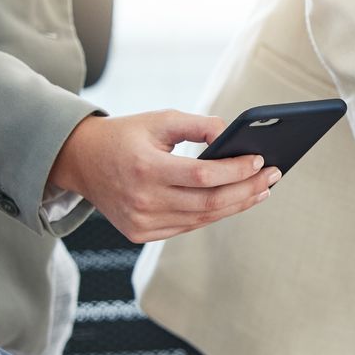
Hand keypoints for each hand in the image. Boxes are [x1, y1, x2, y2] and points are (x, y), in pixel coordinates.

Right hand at [48, 111, 282, 242]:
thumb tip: (234, 135)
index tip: (261, 160)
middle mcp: (143, 201)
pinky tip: (233, 201)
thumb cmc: (126, 136)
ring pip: (202, 219)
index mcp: (146, 169)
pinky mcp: (141, 233)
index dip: (237, 170)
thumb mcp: (160, 120)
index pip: (204, 175)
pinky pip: (187, 226)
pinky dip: (212, 214)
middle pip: (209, 203)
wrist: (81, 161)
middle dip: (247, 189)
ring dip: (236, 204)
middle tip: (273, 176)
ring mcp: (141, 222)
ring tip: (261, 189)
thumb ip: (199, 125)